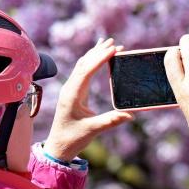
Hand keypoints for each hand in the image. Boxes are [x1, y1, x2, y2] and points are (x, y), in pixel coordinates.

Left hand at [43, 38, 133, 160]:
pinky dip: (91, 61)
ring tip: (108, 43)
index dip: (100, 58)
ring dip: (95, 54)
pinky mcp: (73, 92)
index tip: (113, 48)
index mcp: (72, 95)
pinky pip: (82, 72)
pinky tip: (97, 55)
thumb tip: (130, 115)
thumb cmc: (72, 138)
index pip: (86, 70)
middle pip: (84, 63)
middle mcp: (70, 88)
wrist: (58, 146)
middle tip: (114, 42)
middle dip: (98, 51)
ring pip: (82, 65)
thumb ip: (110, 121)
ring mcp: (70, 89)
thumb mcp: (92, 130)